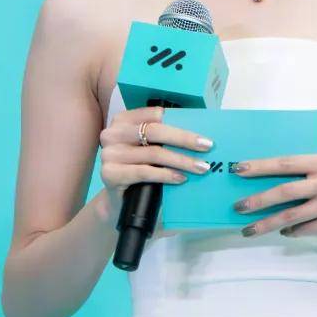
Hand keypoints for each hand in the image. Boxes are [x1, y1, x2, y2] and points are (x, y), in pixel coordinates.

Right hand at [97, 106, 214, 228]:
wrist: (121, 201)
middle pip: (155, 131)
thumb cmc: (141, 168)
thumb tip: (198, 135)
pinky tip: (181, 178)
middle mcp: (113, 133)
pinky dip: (166, 175)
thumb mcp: (150, 148)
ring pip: (153, 153)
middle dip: (184, 139)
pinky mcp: (110, 174)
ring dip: (181, 160)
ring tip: (201, 167)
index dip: (180, 123)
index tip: (202, 134)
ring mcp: (109, 154)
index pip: (155, 115)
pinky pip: (145, 172)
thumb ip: (164, 137)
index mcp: (124, 120)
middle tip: (207, 147)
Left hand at [231, 153, 316, 246]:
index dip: (261, 166)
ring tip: (248, 229)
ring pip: (291, 214)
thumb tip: (262, 182)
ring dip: (266, 223)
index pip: (287, 162)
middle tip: (238, 206)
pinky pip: (303, 229)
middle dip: (258, 199)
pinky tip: (282, 232)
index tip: (238, 169)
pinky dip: (289, 231)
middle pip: (286, 189)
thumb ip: (303, 175)